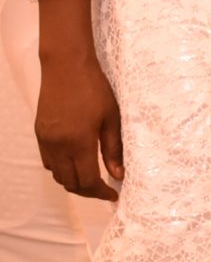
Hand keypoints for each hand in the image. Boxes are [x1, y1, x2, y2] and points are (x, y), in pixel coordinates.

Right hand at [35, 44, 123, 201]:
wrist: (66, 67)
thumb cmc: (95, 89)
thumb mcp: (112, 118)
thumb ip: (114, 149)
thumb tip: (118, 174)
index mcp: (79, 143)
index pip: (87, 181)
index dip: (101, 192)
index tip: (114, 194)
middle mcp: (58, 146)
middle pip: (70, 183)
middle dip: (88, 191)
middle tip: (105, 189)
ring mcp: (46, 141)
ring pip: (57, 175)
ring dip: (74, 182)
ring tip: (93, 178)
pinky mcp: (39, 134)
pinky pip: (48, 162)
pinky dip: (61, 169)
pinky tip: (76, 162)